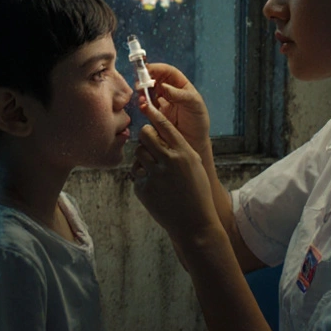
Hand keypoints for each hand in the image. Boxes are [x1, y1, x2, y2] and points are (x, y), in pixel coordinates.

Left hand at [130, 95, 220, 244]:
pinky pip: (135, 172)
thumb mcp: (194, 164)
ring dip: (143, 156)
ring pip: (138, 152)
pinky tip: (154, 185)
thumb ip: (178, 147)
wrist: (194, 224)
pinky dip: (141, 175)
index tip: (147, 105)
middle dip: (145, 135)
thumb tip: (159, 131)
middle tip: (149, 142)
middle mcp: (169, 161)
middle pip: (145, 135)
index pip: (165, 126)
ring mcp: (154, 175)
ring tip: (155, 168)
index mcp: (184, 153)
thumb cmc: (196, 192)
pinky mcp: (143, 188)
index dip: (154, 114)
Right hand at [142, 63, 210, 157]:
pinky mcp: (155, 114)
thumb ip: (179, 95)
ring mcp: (162, 102)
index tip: (146, 69)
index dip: (157, 68)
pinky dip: (143, 103)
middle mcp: (170, 91)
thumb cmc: (198, 121)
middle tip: (139, 83)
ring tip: (141, 95)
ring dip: (143, 91)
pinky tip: (142, 105)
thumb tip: (163, 86)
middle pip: (155, 79)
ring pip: (149, 91)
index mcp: (181, 85)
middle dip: (146, 79)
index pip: (168, 72)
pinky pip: (146, 105)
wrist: (194, 143)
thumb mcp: (193, 104)